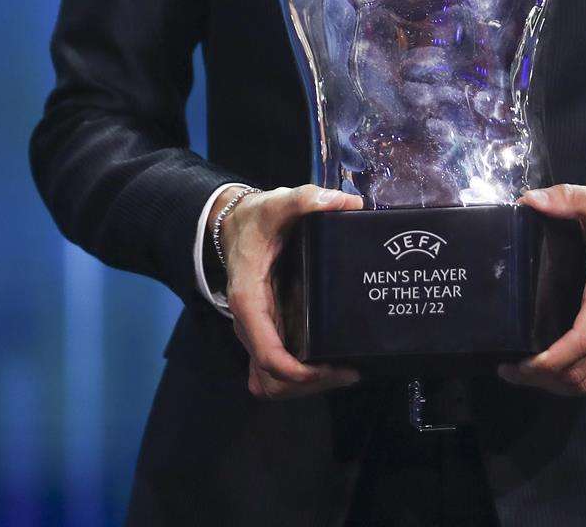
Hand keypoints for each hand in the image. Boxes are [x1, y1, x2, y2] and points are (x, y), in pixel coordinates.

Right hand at [219, 184, 365, 399]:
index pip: (267, 354)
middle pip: (271, 380)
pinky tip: (329, 365)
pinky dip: (298, 379)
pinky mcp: (268, 331)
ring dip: (305, 387)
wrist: (235, 224)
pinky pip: (274, 371)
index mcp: (250, 300)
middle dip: (309, 385)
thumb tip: (347, 203)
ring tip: (345, 373)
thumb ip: (306, 199)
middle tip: (350, 371)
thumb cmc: (257, 219)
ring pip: (271, 383)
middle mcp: (250, 324)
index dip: (298, 372)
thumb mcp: (278, 202)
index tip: (333, 368)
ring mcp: (259, 331)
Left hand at [496, 184, 585, 396]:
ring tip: (524, 374)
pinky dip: (573, 384)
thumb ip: (567, 197)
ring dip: (554, 386)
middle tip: (509, 369)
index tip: (519, 363)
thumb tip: (530, 200)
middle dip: (541, 379)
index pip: (584, 340)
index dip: (550, 360)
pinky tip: (551, 374)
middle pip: (580, 371)